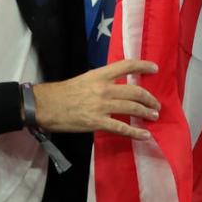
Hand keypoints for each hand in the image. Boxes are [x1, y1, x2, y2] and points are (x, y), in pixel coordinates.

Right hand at [32, 59, 159, 140]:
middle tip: (156, 104)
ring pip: (132, 108)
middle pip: (135, 91)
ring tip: (153, 116)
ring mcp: (102, 106)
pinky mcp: (97, 122)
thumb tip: (115, 86)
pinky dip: (136, 132)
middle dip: (149, 99)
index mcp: (99, 75)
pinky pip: (122, 128)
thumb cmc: (63, 92)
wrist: (46, 105)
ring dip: (146, 113)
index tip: (155, 68)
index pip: (126, 65)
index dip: (143, 66)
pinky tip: (145, 135)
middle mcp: (104, 88)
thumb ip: (100, 81)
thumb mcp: (84, 79)